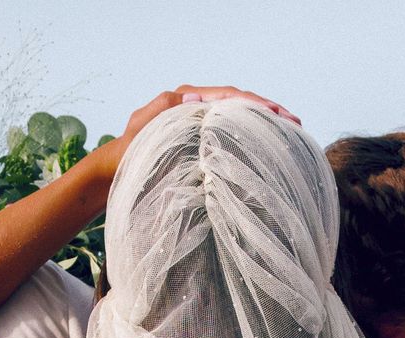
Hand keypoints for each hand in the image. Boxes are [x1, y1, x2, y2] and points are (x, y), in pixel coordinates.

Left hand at [93, 85, 300, 183]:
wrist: (110, 174)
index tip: (277, 112)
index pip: (226, 96)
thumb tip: (198, 101)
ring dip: (261, 122)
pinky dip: (246, 136)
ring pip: (234, 117)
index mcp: (182, 101)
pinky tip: (263, 145)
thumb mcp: (142, 132)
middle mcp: (192, 107)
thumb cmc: (125, 156)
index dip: (254, 103)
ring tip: (289, 129)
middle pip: (236, 103)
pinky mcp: (195, 140)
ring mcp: (195, 123)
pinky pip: (225, 133)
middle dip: (266, 110)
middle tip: (294, 120)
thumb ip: (165, 112)